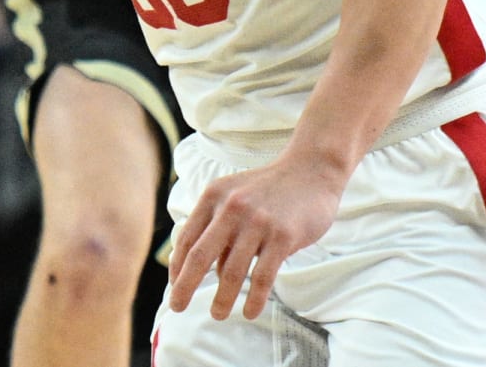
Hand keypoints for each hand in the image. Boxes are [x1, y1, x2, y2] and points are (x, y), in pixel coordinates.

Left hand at [168, 154, 342, 321]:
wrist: (310, 171)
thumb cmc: (268, 190)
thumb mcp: (233, 195)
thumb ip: (217, 226)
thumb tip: (203, 267)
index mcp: (213, 197)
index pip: (187, 238)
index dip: (177, 266)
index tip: (174, 287)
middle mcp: (231, 208)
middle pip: (200, 256)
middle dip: (185, 286)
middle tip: (176, 308)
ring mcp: (257, 222)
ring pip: (232, 271)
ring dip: (222, 298)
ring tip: (217, 314)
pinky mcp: (283, 236)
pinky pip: (263, 276)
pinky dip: (254, 298)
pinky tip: (249, 312)